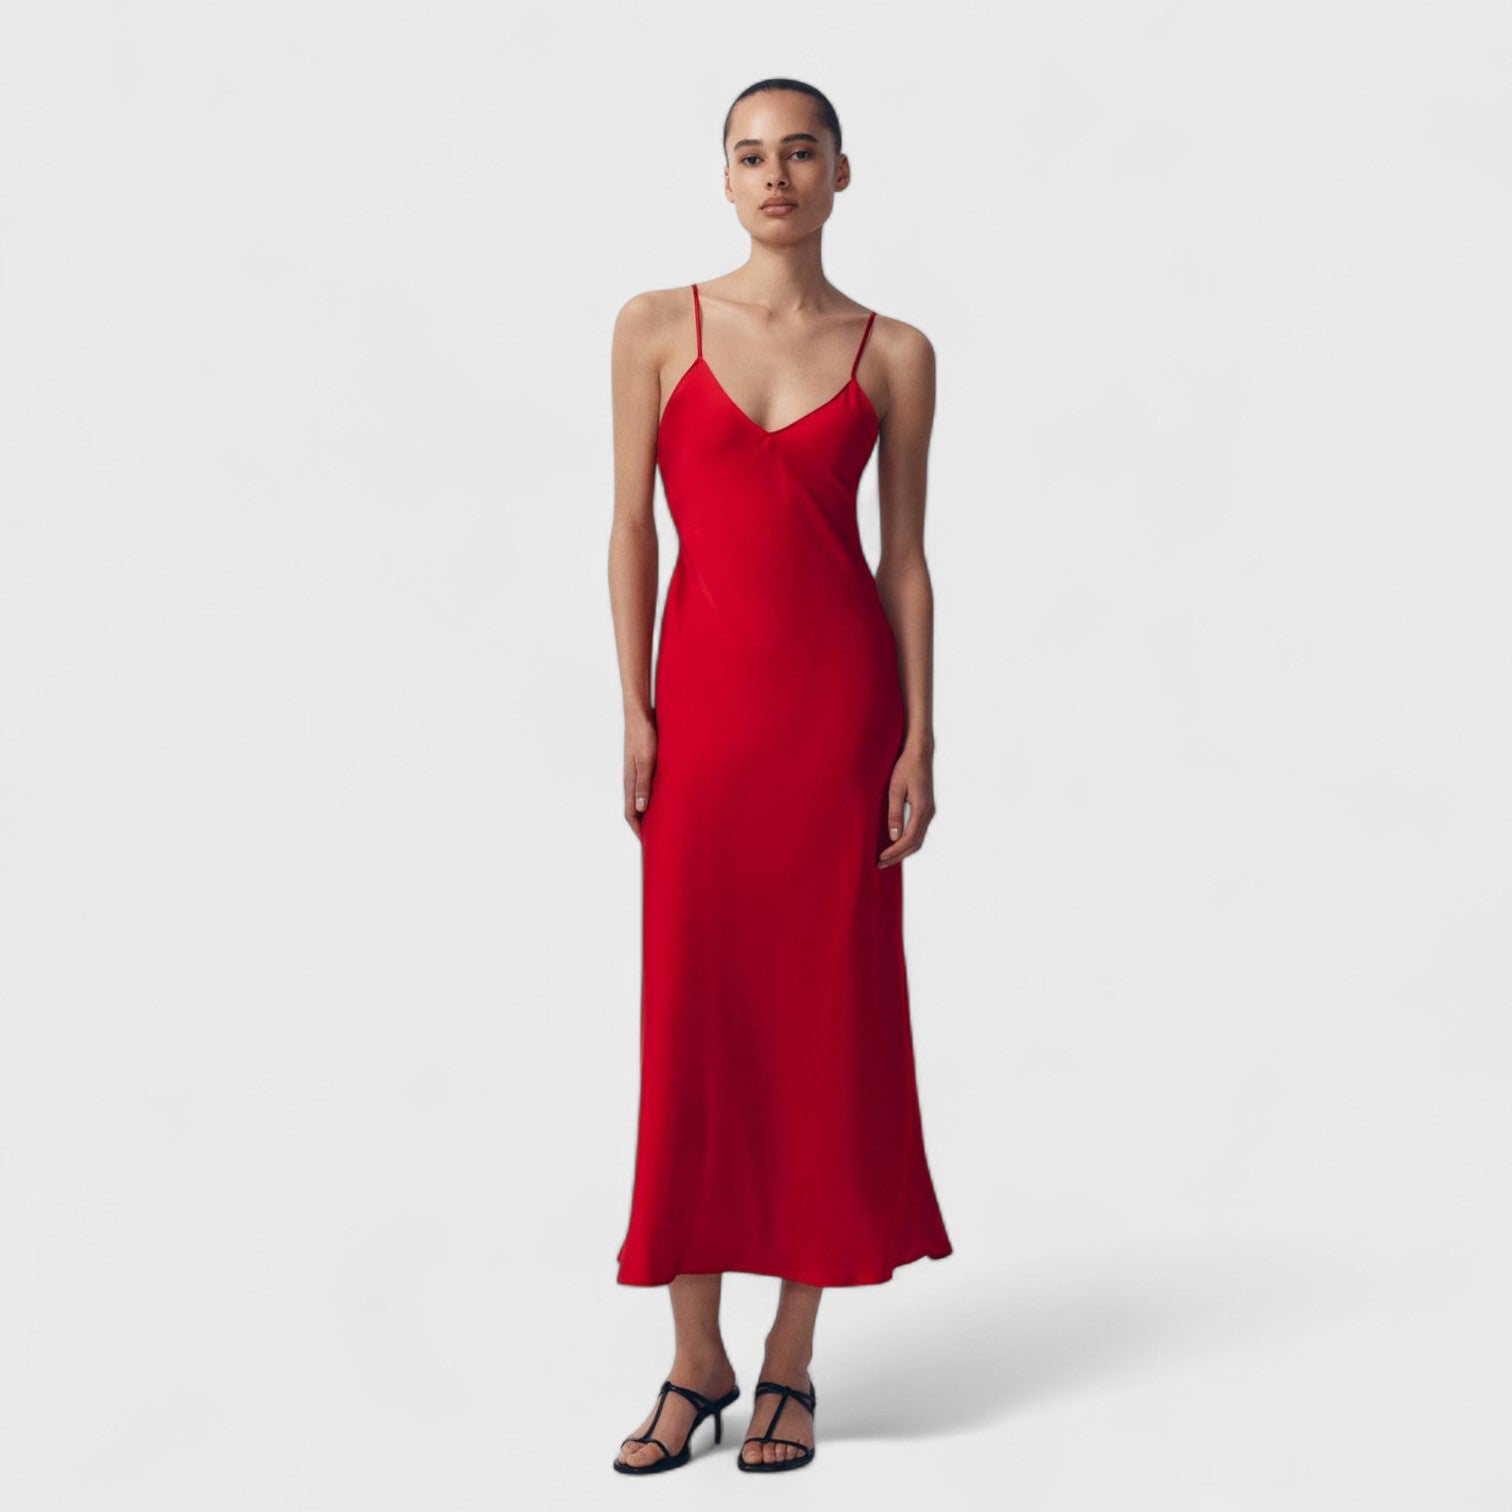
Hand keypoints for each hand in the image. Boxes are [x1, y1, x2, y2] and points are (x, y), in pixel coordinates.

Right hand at [623, 709, 657, 838]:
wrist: (640, 715)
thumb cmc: (643, 736)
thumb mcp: (646, 761)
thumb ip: (643, 784)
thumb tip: (641, 809)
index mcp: (630, 783)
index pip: (631, 815)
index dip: (638, 831)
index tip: (648, 845)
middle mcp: (632, 781)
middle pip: (636, 810)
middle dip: (645, 826)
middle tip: (659, 839)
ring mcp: (638, 773)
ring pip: (643, 799)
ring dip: (651, 813)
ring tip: (665, 824)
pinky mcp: (645, 765)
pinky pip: (649, 787)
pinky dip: (656, 798)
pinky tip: (669, 798)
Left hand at [878, 744, 935, 866]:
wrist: (919, 754)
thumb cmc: (906, 768)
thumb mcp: (896, 789)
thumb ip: (895, 814)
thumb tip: (894, 836)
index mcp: (922, 809)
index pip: (909, 839)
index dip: (894, 851)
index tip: (881, 858)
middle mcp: (928, 813)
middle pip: (915, 844)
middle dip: (898, 856)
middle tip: (881, 864)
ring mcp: (929, 812)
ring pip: (918, 840)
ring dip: (903, 851)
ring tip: (887, 858)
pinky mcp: (925, 809)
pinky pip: (918, 832)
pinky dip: (908, 842)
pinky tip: (896, 844)